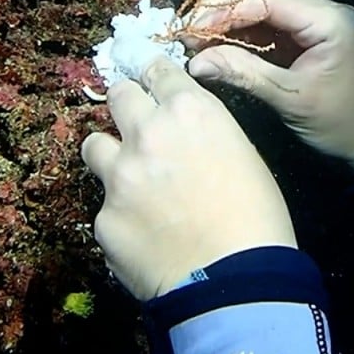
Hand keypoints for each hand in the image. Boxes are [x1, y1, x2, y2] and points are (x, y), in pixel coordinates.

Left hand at [80, 57, 295, 300]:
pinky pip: (105, 207)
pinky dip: (121, 216)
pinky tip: (145, 235)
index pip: (157, 70)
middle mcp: (148, 133)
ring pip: (94, 145)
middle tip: (137, 124)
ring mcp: (119, 177)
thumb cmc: (258, 219)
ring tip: (130, 180)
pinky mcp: (104, 219)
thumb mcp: (244, 155)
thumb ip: (205, 133)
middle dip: (127, 105)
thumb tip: (185, 137)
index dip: (154, 78)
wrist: (238, 282)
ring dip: (111, 156)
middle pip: (118, 95)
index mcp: (190, 112)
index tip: (152, 84)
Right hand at [184, 0, 353, 176]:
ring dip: (231, 16)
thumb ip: (245, 74)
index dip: (224, 10)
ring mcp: (317, 21)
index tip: (191, 31)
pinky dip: (242, 31)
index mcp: (329, 20)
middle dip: (225, 4)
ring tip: (197, 39)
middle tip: (190, 29)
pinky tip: (217, 46)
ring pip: (265, 0)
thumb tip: (194, 63)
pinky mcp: (307, 37)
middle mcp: (324, 10)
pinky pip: (270, 23)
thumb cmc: (342, 123)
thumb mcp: (292, 99)